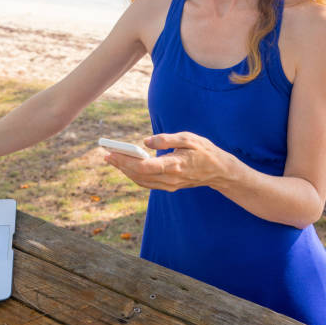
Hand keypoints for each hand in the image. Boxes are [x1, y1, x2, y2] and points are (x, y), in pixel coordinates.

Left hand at [104, 132, 230, 191]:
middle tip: (106, 154)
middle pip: (138, 175)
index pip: (144, 167)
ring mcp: (169, 185)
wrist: (219, 171)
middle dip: (120, 165)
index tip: (112, 152)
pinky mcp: (169, 186)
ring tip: (112, 159)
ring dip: (125, 171)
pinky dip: (134, 175)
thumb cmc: (204, 151)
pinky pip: (147, 183)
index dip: (125, 160)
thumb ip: (167, 139)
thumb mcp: (189, 138)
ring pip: (141, 181)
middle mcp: (170, 179)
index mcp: (174, 165)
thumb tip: (146, 142)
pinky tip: (127, 166)